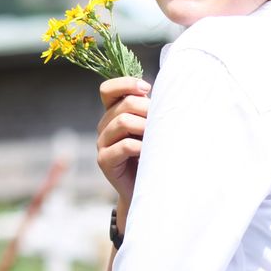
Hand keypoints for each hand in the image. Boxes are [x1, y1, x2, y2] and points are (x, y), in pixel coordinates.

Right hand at [96, 76, 150, 205]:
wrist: (148, 187)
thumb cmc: (153, 154)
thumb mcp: (152, 128)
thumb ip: (150, 110)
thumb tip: (168, 91)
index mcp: (113, 113)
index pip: (108, 90)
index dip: (125, 84)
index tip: (147, 89)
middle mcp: (104, 126)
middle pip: (124, 105)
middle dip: (147, 109)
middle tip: (161, 122)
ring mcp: (102, 143)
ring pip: (122, 122)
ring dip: (145, 127)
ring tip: (157, 137)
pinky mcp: (104, 160)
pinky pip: (123, 146)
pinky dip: (140, 147)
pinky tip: (149, 152)